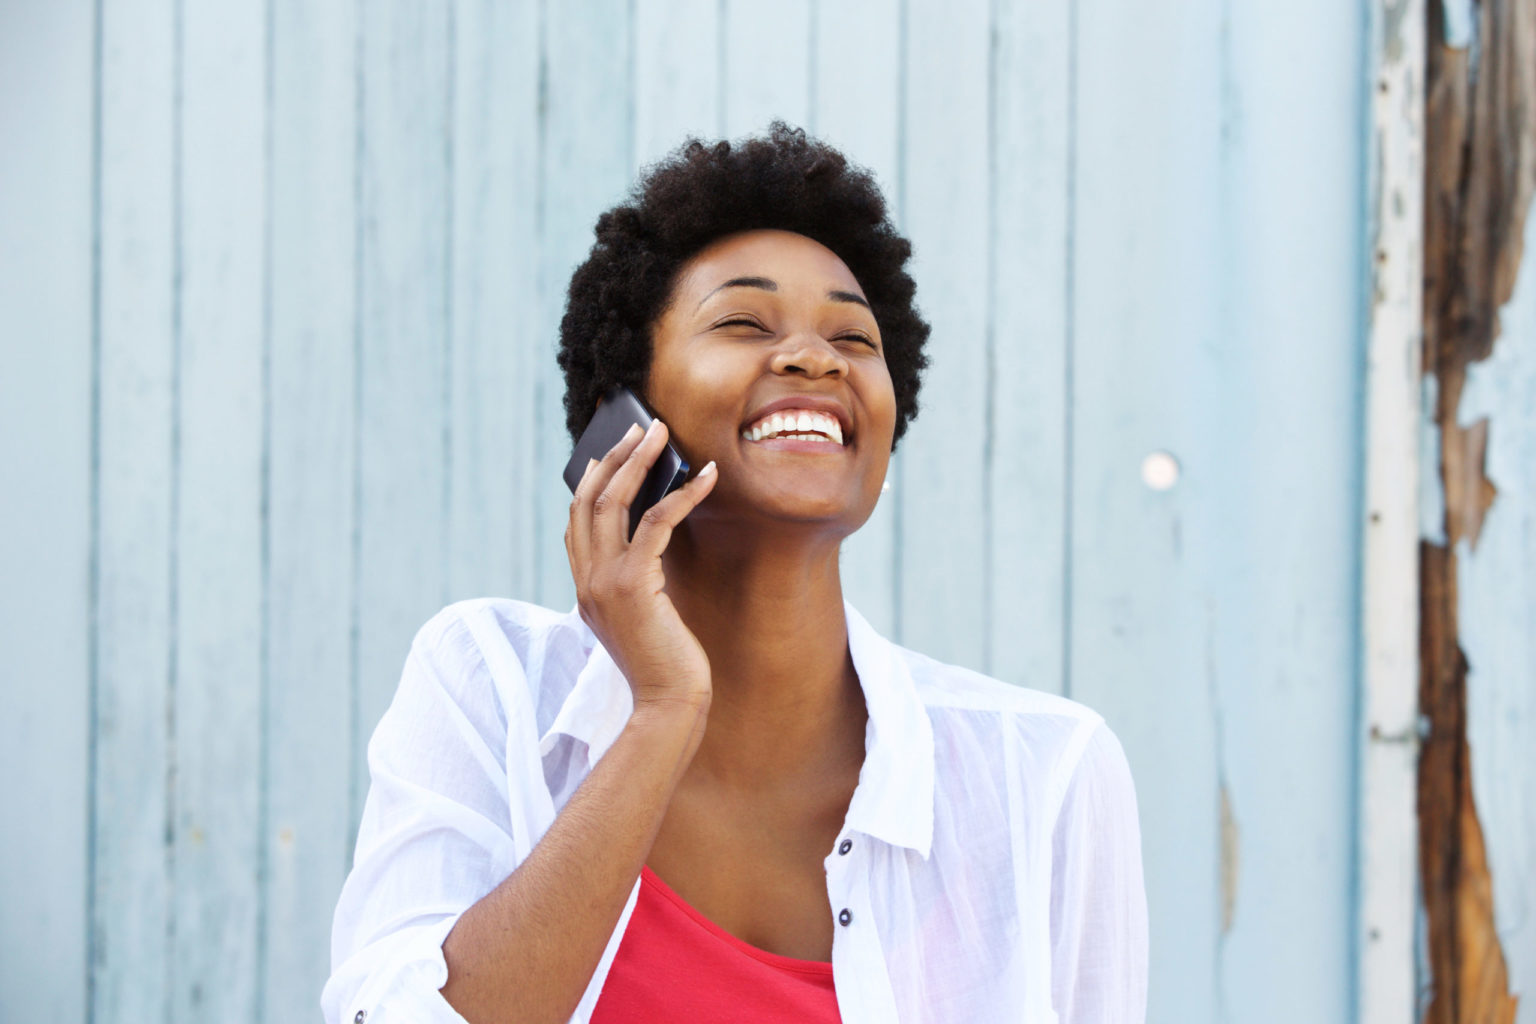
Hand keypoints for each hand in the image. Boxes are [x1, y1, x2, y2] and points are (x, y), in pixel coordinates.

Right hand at [565, 419, 718, 715]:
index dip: (592, 480)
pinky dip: (682, 493)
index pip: (576, 521)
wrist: (668, 705)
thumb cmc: (665, 664)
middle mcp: (586, 581)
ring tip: (662, 433)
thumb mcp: (641, 616)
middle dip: (614, 456)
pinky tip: (707, 476)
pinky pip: (657, 522)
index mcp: (584, 589)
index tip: (611, 451)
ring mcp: (604, 583)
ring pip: (614, 501)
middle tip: (640, 426)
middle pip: (588, 499)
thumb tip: (654, 534)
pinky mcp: (634, 586)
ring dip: (640, 460)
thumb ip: (635, 580)